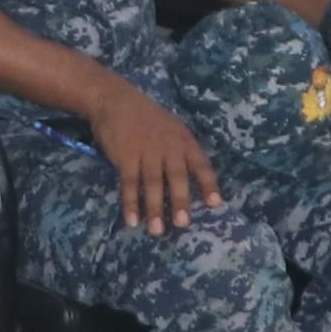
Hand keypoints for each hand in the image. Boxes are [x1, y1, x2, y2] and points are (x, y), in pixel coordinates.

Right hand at [85, 85, 220, 233]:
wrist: (115, 100)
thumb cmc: (147, 118)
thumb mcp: (172, 129)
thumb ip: (181, 152)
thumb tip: (193, 184)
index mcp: (184, 141)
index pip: (201, 165)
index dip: (208, 184)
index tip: (215, 204)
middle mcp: (168, 147)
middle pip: (176, 177)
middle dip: (180, 200)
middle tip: (183, 224)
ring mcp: (146, 151)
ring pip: (152, 183)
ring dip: (155, 208)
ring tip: (157, 231)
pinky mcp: (125, 156)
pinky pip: (129, 183)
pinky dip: (130, 202)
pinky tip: (132, 220)